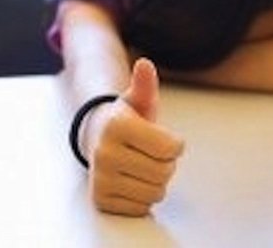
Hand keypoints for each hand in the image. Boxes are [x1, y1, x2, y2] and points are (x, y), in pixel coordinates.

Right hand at [84, 58, 183, 215]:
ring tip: (140, 165)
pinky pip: (142, 208)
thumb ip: (145, 84)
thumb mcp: (137, 100)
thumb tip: (144, 64)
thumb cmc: (126, 120)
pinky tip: (131, 180)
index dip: (174, 144)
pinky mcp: (101, 201)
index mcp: (117, 125)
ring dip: (155, 181)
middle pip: (165, 172)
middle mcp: (104, 153)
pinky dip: (143, 197)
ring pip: (155, 193)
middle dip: (165, 163)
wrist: (97, 140)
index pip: (171, 148)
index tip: (160, 137)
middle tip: (149, 152)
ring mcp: (100, 179)